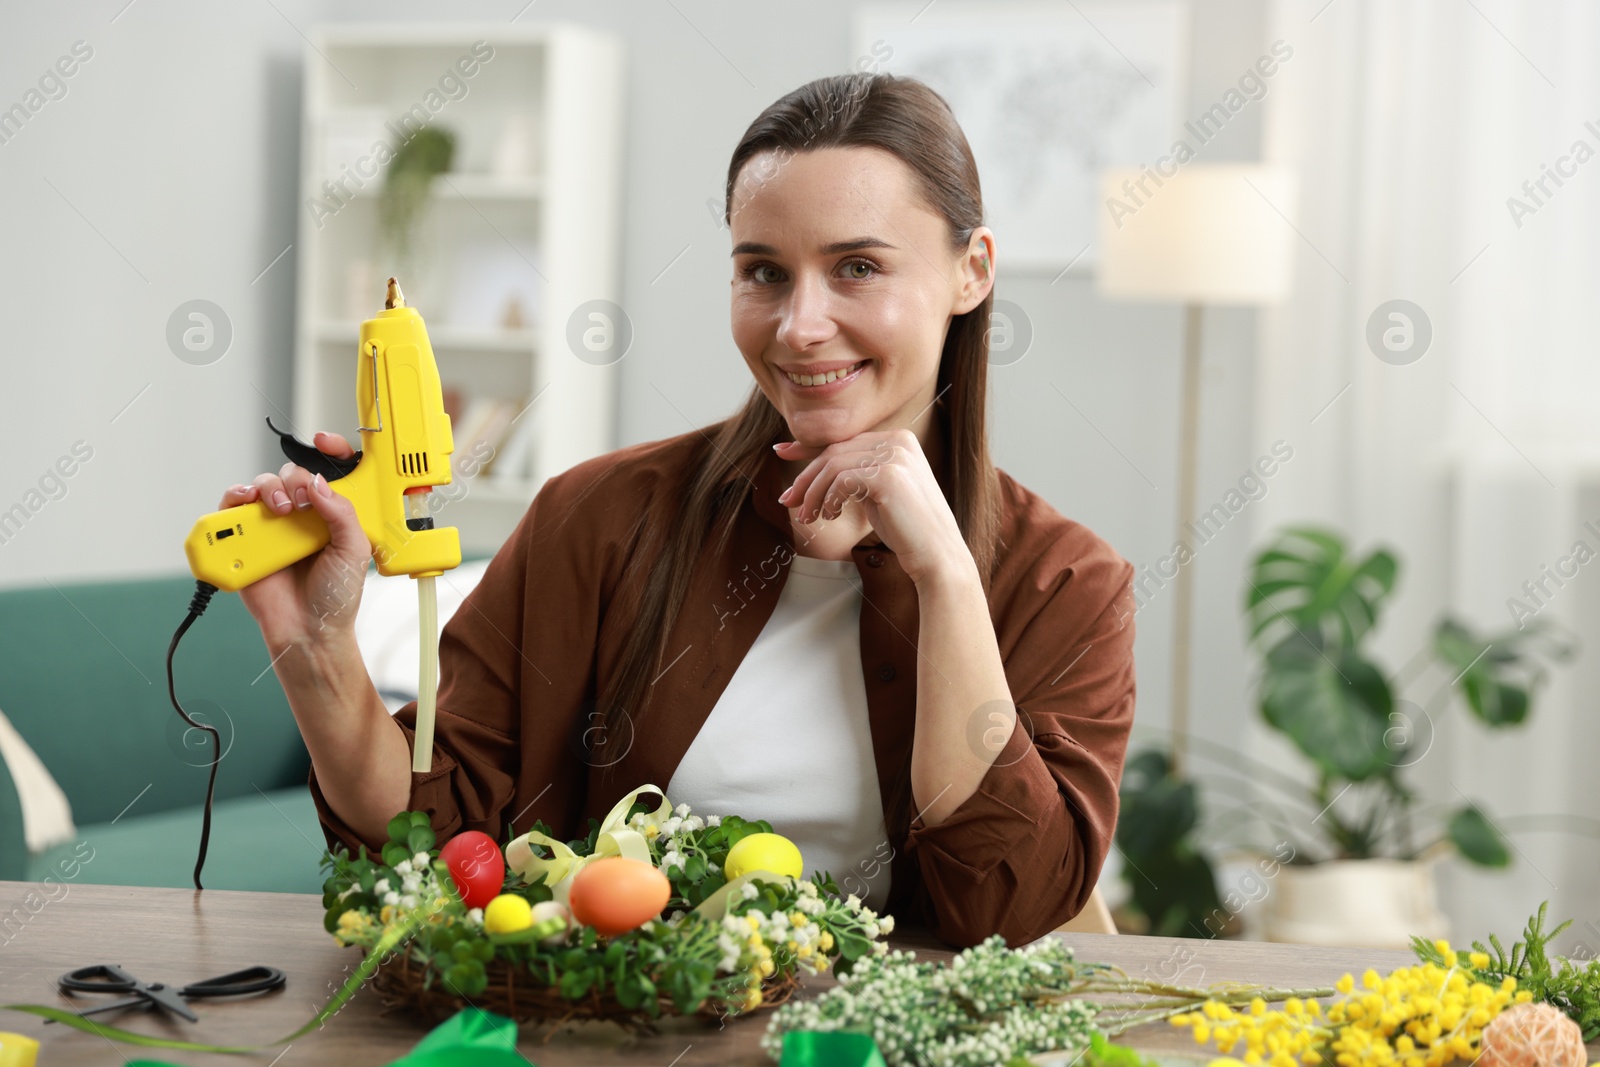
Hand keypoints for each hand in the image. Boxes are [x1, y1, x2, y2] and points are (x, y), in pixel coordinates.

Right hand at [216, 431, 371, 645]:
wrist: (308, 631)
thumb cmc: (335, 596)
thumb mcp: (354, 550)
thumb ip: (342, 512)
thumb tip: (318, 483)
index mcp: (331, 515)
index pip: (329, 473)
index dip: (329, 451)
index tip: (325, 443)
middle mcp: (301, 516)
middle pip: (290, 475)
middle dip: (293, 478)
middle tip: (300, 499)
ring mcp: (272, 527)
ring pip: (260, 487)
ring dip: (266, 487)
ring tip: (279, 508)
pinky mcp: (246, 540)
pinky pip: (231, 511)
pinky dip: (233, 500)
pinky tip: (244, 504)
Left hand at [774, 429, 972, 586]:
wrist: (937, 555)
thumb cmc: (906, 529)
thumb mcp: (876, 493)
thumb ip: (853, 474)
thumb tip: (810, 471)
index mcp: (898, 439)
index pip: (843, 440)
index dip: (808, 447)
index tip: (781, 453)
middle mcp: (898, 441)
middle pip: (834, 451)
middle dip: (805, 477)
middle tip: (789, 502)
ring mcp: (895, 455)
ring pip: (833, 465)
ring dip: (812, 493)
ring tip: (809, 518)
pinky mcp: (888, 475)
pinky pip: (841, 480)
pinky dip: (828, 499)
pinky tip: (830, 516)